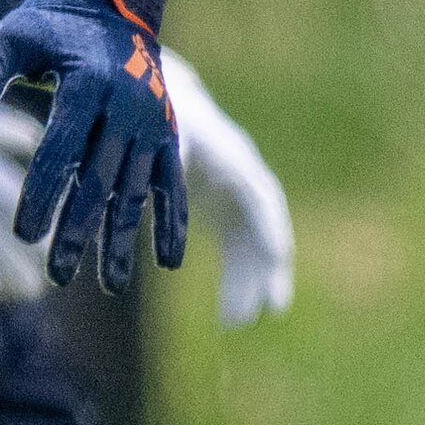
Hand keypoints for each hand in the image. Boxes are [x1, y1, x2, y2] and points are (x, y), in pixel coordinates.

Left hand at [0, 0, 178, 287]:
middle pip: (98, 179)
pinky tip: (167, 261)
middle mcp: (126, 104)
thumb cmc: (47, 21)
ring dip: (122, 238)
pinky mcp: (167, 129)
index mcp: (86, 83)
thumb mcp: (7, 37)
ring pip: (135, 188)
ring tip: (110, 284)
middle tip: (56, 275)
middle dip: (77, 231)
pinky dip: (170, 219)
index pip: (60, 150)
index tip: (23, 235)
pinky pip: (172, 181)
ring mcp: (151, 120)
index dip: (42, 194)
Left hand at [160, 46, 294, 325]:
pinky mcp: (225, 211)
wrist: (157, 102)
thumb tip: (148, 188)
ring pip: (256, 244)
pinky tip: (234, 317)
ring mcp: (237, 195)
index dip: (267, 224)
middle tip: (265, 309)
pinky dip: (241, 281)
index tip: (276, 256)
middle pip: (266, 225)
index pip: (258, 193)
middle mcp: (242, 175)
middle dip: (267, 264)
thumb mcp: (153, 135)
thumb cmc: (150, 115)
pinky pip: (241, 251)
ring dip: (255, 281)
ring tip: (240, 322)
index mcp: (227, 154)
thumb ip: (159, 158)